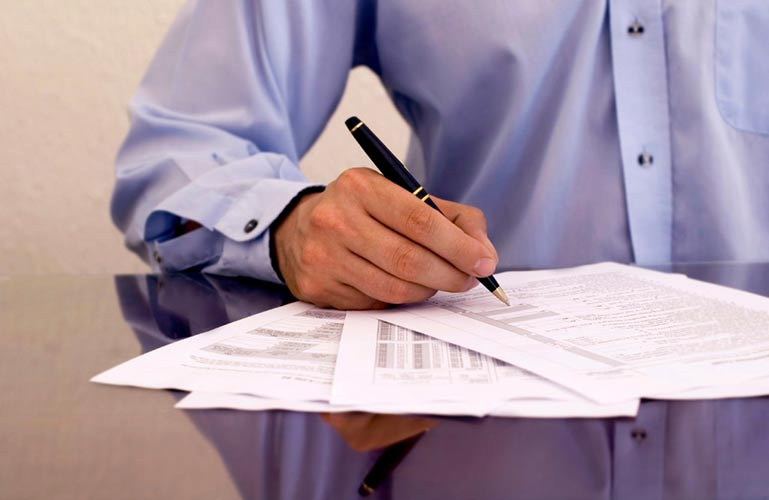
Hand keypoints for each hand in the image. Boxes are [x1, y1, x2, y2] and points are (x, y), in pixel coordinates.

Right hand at [273, 168, 497, 308]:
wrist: (299, 229)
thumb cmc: (364, 213)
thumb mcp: (402, 197)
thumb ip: (451, 217)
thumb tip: (485, 253)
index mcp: (360, 186)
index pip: (419, 219)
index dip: (457, 245)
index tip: (483, 262)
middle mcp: (336, 219)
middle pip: (408, 259)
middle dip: (449, 274)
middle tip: (469, 280)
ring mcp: (323, 256)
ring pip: (393, 287)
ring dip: (427, 290)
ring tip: (439, 282)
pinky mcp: (317, 286)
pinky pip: (374, 302)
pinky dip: (398, 299)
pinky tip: (402, 286)